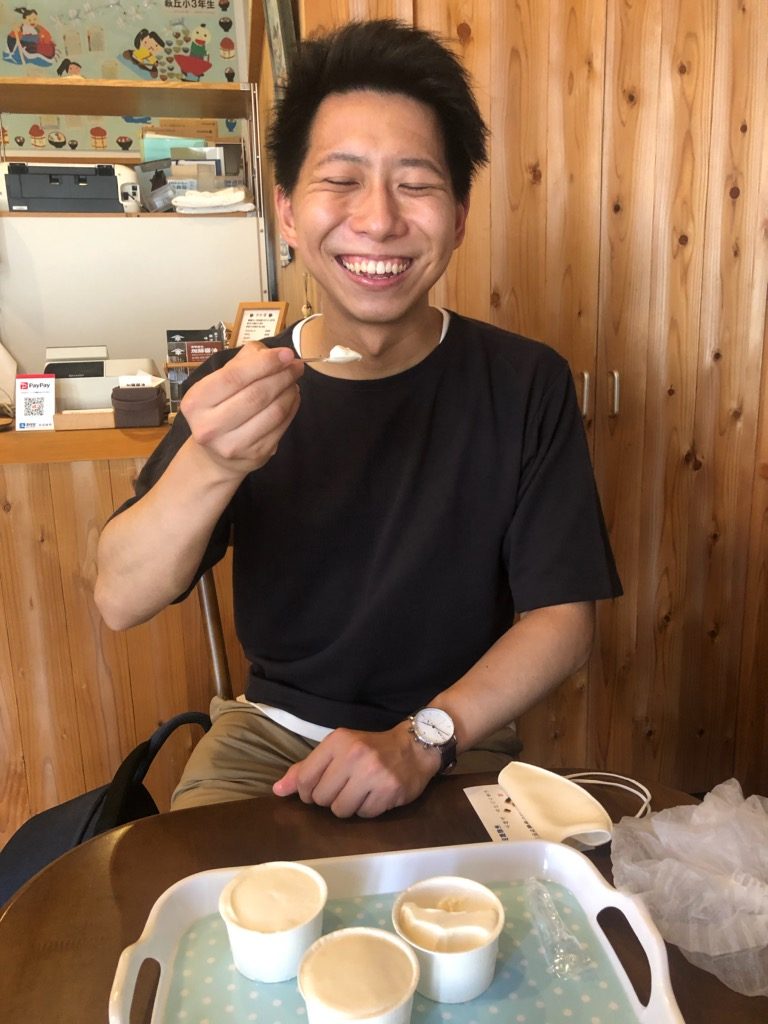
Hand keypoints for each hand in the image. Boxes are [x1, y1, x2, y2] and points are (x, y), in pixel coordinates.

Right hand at [180, 344, 302, 477]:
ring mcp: (233, 444)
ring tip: (293, 381)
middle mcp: (210, 426)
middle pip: (257, 394)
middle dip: (282, 376)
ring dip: (290, 392)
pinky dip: (292, 408)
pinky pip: (281, 426)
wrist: (215, 454)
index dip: (265, 363)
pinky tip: (292, 398)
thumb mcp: (220, 381)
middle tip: (296, 366)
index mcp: (196, 401)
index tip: (286, 354)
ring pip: (273, 411)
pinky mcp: (255, 455)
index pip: (235, 376)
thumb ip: (244, 361)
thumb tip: (274, 353)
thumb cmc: (219, 409)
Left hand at [272, 722, 440, 817]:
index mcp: (338, 741)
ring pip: (340, 811)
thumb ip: (306, 768)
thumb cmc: (370, 748)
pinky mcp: (389, 791)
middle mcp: (354, 755)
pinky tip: (375, 795)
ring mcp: (373, 774)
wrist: (415, 747)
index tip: (318, 788)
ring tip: (359, 793)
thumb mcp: (337, 749)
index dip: (307, 791)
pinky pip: (364, 815)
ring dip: (347, 807)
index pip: (304, 778)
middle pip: (321, 798)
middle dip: (329, 799)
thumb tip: (277, 790)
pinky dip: (367, 809)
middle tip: (344, 788)